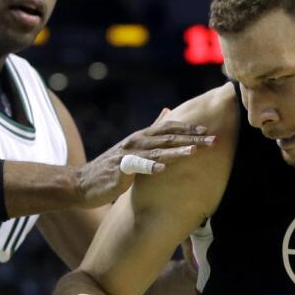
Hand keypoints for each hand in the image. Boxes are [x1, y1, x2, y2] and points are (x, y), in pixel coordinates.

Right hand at [76, 109, 213, 208]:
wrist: (82, 183)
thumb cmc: (110, 168)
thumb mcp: (133, 146)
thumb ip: (151, 129)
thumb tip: (167, 111)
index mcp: (141, 137)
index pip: (168, 128)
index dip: (187, 128)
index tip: (207, 130)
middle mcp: (136, 142)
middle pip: (167, 138)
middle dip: (191, 139)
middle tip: (212, 140)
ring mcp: (127, 155)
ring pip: (156, 151)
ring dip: (176, 151)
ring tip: (194, 151)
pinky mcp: (119, 170)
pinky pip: (137, 166)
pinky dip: (150, 166)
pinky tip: (163, 168)